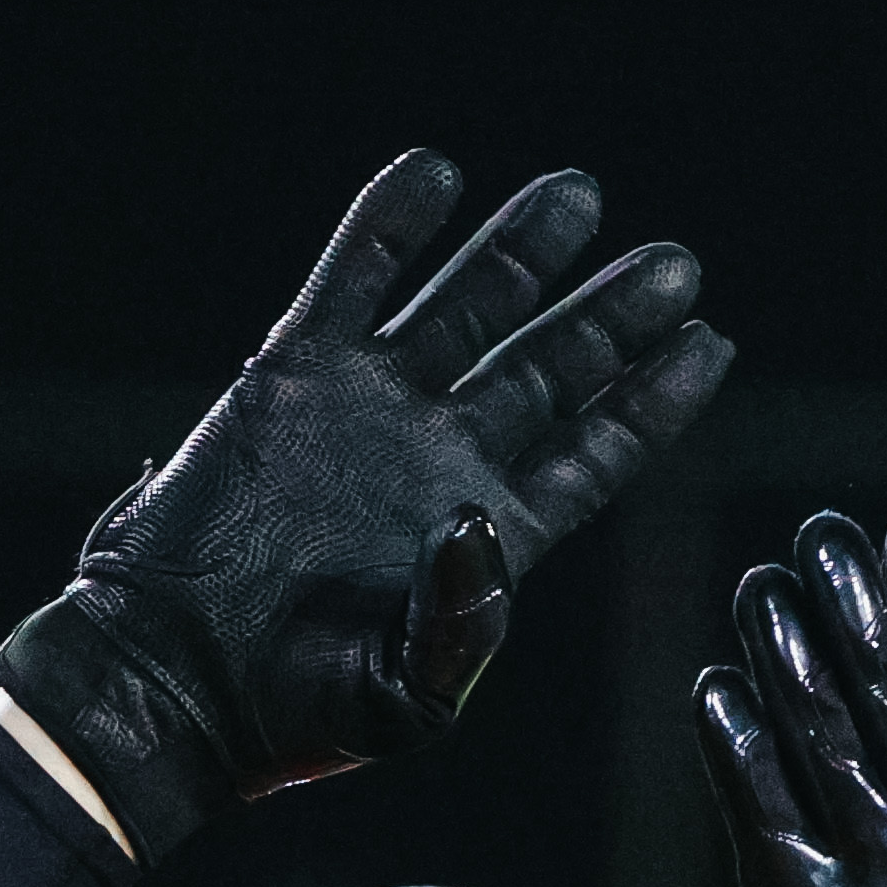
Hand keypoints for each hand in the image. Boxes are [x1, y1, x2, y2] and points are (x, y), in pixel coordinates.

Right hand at [0, 150, 731, 861]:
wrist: (176, 683)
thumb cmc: (296, 714)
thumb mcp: (406, 702)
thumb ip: (462, 629)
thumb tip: (480, 524)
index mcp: (495, 534)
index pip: (598, 448)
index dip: (655, 395)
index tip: (710, 341)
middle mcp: (444, 456)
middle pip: (552, 363)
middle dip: (614, 312)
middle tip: (679, 262)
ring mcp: (372, 408)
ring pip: (467, 304)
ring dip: (523, 250)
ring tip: (580, 193)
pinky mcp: (293, 376)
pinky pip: (351, 280)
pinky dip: (389, 224)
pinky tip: (436, 172)